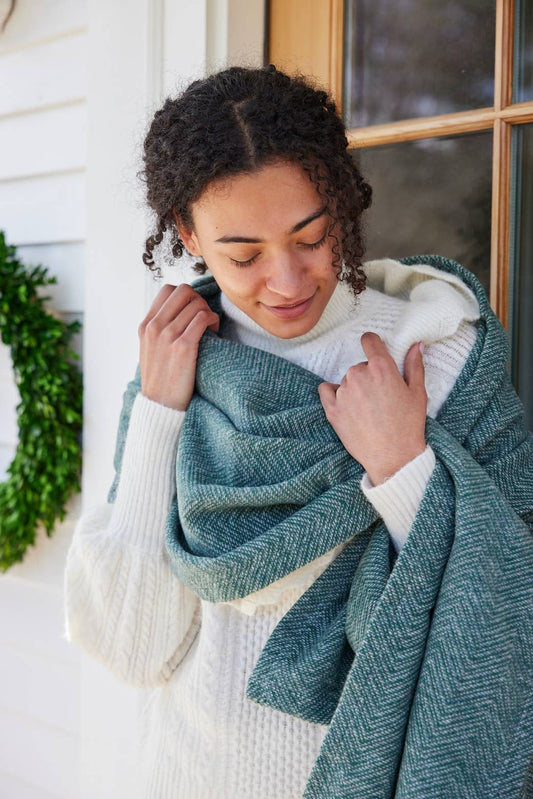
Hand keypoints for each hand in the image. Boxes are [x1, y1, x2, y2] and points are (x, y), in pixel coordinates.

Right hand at [138, 283, 219, 410]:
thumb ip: (159, 329)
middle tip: (204, 316)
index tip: (193, 310)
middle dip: (199, 299)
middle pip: (184, 291)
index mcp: (145, 325)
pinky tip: (213, 331)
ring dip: (208, 312)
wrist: (160, 404)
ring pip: (196, 304)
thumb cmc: (161, 378)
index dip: (186, 295)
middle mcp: (154, 327)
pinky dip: (212, 320)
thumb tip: (180, 312)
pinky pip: (203, 318)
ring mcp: (167, 336)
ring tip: (210, 327)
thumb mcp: (150, 349)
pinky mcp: (183, 347)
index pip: (167, 289)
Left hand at [318, 332, 426, 484]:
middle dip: (369, 376)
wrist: (393, 457)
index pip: (369, 340)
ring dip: (355, 389)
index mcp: (381, 368)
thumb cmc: (408, 425)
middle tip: (381, 397)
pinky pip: (326, 390)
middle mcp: (359, 375)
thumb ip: (415, 365)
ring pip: (347, 381)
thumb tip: (415, 345)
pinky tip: (347, 406)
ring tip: (368, 410)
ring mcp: (343, 392)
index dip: (372, 343)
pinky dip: (334, 394)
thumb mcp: (418, 393)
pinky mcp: (332, 409)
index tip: (374, 350)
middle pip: (360, 366)